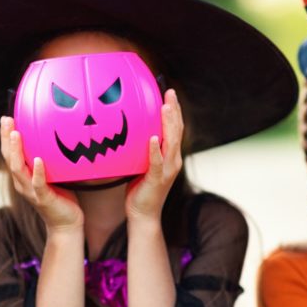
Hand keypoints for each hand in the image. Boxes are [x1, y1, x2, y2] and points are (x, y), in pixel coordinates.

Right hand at [0, 116, 82, 231]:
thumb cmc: (61, 198)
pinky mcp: (43, 199)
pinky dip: (37, 172)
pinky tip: (38, 160)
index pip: (10, 154)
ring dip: (16, 150)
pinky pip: (38, 184)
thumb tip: (58, 138)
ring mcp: (31, 191)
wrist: (66, 224)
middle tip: (6, 119)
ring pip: (18, 169)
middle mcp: (22, 183)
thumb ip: (50, 160)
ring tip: (15, 134)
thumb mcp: (53, 175)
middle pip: (9, 158)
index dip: (5, 137)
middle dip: (5, 138)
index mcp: (22, 177)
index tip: (6, 118)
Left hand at [125, 89, 183, 223]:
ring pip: (171, 142)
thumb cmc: (140, 189)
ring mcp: (167, 170)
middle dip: (174, 109)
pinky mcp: (157, 179)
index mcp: (170, 155)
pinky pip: (157, 162)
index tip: (169, 93)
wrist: (143, 215)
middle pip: (177, 130)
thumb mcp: (141, 164)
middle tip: (169, 91)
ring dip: (168, 124)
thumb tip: (129, 132)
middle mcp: (173, 160)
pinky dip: (156, 150)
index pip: (175, 128)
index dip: (174, 110)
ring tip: (165, 107)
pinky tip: (153, 138)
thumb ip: (141, 149)